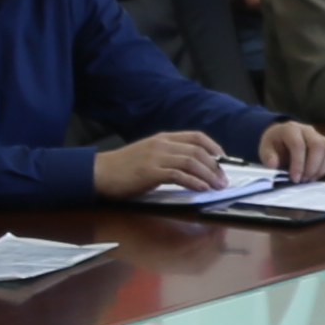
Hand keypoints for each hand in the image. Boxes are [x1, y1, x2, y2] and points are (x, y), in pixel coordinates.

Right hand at [96, 129, 228, 199]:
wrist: (100, 172)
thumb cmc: (124, 167)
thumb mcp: (149, 155)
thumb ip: (169, 156)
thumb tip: (192, 167)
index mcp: (163, 138)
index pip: (196, 136)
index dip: (214, 147)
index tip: (224, 160)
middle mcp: (162, 144)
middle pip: (198, 150)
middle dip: (215, 166)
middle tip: (223, 179)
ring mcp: (156, 157)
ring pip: (191, 161)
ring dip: (208, 175)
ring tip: (217, 186)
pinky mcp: (150, 172)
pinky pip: (178, 174)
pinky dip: (193, 181)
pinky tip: (201, 188)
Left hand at [256, 120, 324, 176]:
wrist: (282, 139)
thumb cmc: (275, 145)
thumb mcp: (265, 149)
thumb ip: (268, 156)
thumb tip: (273, 163)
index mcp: (291, 129)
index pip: (299, 145)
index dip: (298, 164)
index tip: (295, 178)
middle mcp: (308, 130)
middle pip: (318, 146)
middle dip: (312, 167)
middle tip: (304, 180)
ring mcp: (320, 136)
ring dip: (323, 168)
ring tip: (311, 179)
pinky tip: (319, 175)